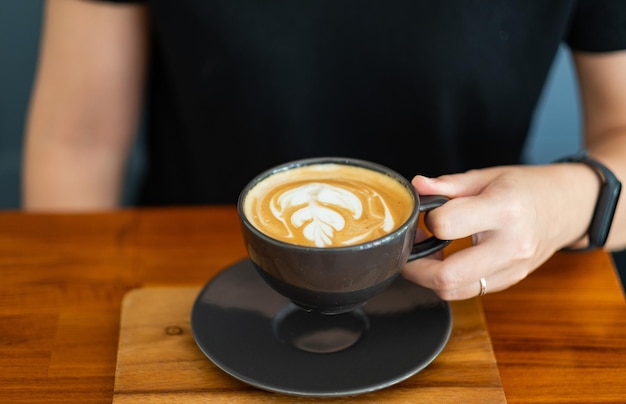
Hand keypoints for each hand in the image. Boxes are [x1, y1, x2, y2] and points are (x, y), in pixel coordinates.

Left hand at [402, 164, 597, 299]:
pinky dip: (450, 282)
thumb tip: (417, 186)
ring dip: (430, 279)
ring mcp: (512, 269)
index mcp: (503, 210)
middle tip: (409, 251)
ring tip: (427, 255)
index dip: (427, 221)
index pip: (446, 225)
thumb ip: (448, 185)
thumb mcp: (487, 176)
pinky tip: (447, 261)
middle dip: (416, 268)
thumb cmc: (526, 188)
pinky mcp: (510, 281)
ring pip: (454, 291)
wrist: (568, 207)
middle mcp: (510, 245)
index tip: (425, 216)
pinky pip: (468, 292)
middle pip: (447, 276)